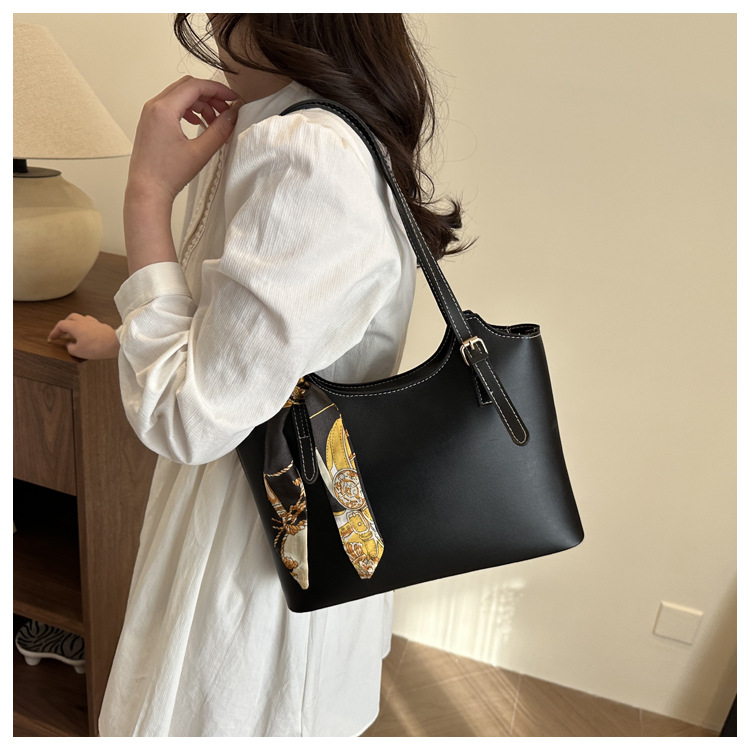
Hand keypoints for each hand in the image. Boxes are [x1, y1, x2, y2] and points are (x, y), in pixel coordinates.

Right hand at [48, 314, 119, 359]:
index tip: (52, 338)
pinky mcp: (101, 325)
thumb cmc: (97, 346)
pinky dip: (84, 326)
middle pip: (70, 318)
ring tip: (73, 332)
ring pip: (80, 318)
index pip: (61, 325)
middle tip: (62, 333)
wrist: (115, 343)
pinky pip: (89, 322)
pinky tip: (86, 333)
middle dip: (64, 325)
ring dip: (75, 324)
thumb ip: (71, 348)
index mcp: (75, 325)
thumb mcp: (78, 351)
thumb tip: (70, 345)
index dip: (54, 331)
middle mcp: (83, 321)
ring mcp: (93, 322)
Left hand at [126, 75, 240, 204]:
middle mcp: (154, 106)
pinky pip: (171, 105)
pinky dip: (188, 108)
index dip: (218, 89)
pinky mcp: (150, 122)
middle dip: (209, 94)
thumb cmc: (167, 175)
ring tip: (214, 119)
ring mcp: (150, 113)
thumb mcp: (200, 152)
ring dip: (199, 102)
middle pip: (187, 86)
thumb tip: (232, 115)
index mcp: (164, 109)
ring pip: (179, 95)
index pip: (195, 86)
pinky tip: (198, 122)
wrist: (147, 190)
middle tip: (226, 109)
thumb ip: (219, 130)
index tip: (232, 98)